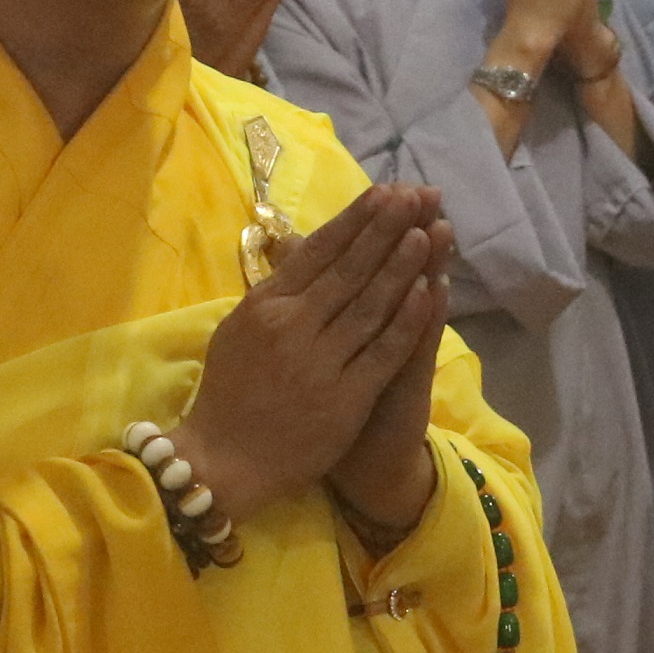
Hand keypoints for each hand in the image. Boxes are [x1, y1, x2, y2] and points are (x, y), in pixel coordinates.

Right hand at [174, 185, 451, 517]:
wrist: (223, 461)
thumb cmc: (231, 390)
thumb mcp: (239, 328)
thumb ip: (274, 286)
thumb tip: (291, 238)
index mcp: (265, 306)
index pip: (317, 252)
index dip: (355, 220)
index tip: (385, 191)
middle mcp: (292, 328)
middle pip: (349, 270)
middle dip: (386, 229)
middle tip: (418, 195)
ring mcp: (320, 363)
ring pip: (371, 305)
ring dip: (403, 266)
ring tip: (429, 232)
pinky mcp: (345, 398)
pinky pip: (383, 351)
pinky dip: (408, 320)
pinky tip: (431, 292)